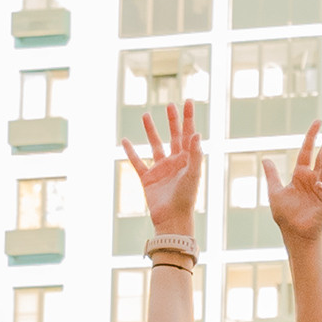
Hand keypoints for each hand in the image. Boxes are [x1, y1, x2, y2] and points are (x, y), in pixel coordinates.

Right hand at [120, 101, 201, 239]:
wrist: (172, 219)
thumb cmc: (185, 198)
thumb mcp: (192, 174)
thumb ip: (194, 154)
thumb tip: (196, 133)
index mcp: (187, 160)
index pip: (188, 134)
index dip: (188, 118)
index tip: (187, 101)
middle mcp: (175, 162)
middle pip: (174, 136)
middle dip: (172, 121)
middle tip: (170, 105)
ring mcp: (161, 170)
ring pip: (155, 145)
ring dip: (150, 131)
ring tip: (145, 115)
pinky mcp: (148, 179)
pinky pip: (137, 162)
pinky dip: (131, 152)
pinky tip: (125, 141)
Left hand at [261, 119, 321, 244]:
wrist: (293, 234)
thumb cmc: (286, 215)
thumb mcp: (275, 192)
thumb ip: (272, 175)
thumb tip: (266, 158)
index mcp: (302, 174)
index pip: (308, 150)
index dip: (312, 136)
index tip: (318, 122)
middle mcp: (314, 179)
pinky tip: (321, 185)